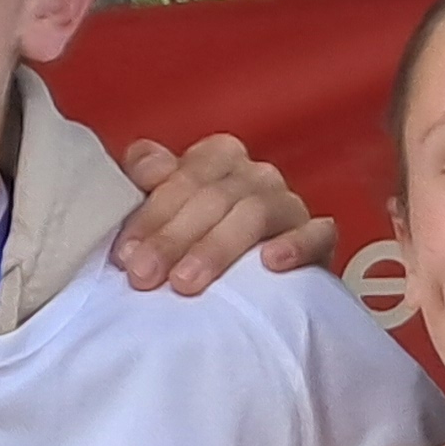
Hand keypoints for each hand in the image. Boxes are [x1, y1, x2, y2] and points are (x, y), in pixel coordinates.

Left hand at [113, 136, 338, 294]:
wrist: (254, 288)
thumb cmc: (196, 244)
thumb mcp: (163, 212)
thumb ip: (143, 183)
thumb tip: (146, 170)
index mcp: (216, 157)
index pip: (183, 175)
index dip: (150, 215)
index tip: (124, 255)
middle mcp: (254, 174)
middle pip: (212, 196)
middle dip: (173, 238)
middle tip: (144, 276)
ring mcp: (289, 203)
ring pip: (254, 213)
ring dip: (216, 248)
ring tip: (186, 283)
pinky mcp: (320, 236)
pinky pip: (316, 233)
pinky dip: (295, 245)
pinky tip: (272, 263)